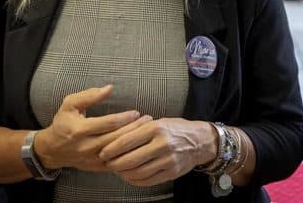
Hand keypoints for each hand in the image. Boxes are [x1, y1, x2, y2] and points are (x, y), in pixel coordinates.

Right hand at [36, 85, 144, 171]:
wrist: (52, 150)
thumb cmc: (63, 123)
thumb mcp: (70, 104)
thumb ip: (89, 95)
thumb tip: (109, 88)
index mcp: (80, 129)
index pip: (108, 123)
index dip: (125, 117)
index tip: (137, 112)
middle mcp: (87, 146)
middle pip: (116, 138)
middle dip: (134, 129)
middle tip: (149, 120)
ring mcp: (92, 159)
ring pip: (118, 152)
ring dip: (134, 142)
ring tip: (147, 131)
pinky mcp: (96, 168)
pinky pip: (116, 164)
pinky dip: (129, 155)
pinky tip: (139, 147)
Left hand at [98, 118, 216, 186]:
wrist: (201, 141)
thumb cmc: (176, 129)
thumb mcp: (159, 122)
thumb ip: (139, 129)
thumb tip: (115, 139)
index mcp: (156, 128)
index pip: (127, 140)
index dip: (111, 149)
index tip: (102, 152)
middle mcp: (162, 144)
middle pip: (130, 159)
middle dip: (114, 164)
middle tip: (107, 163)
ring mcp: (168, 160)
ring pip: (137, 172)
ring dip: (123, 173)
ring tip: (117, 170)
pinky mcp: (171, 172)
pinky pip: (148, 180)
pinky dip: (135, 180)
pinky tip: (129, 176)